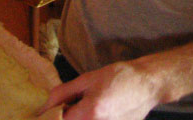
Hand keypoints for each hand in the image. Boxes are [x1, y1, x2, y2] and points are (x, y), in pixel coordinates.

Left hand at [39, 60, 162, 119]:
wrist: (147, 84)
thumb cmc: (119, 76)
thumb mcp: (88, 78)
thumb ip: (64, 92)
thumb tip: (45, 105)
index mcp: (90, 113)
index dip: (51, 116)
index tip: (47, 111)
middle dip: (66, 117)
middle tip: (68, 107)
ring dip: (78, 118)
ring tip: (86, 107)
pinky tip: (99, 110)